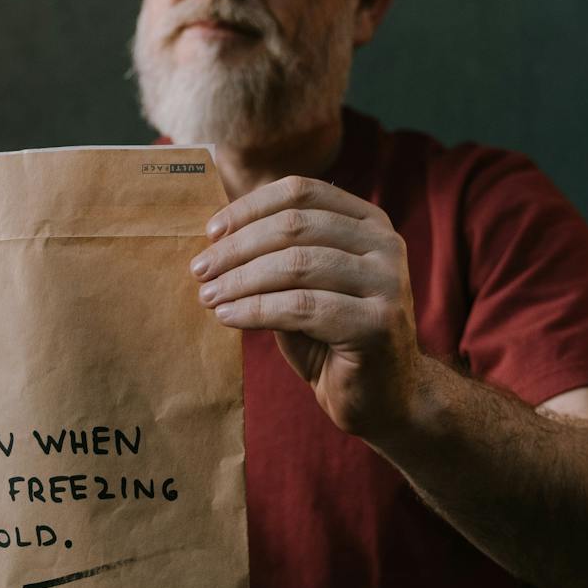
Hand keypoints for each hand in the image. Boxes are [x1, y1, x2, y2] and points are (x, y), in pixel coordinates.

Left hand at [190, 176, 422, 438]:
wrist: (384, 396)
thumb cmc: (333, 338)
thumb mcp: (305, 284)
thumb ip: (278, 253)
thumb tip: (219, 233)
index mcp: (368, 222)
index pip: (301, 191)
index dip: (249, 208)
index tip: (211, 233)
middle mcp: (385, 244)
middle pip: (295, 225)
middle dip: (237, 247)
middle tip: (200, 269)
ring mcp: (387, 282)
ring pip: (296, 265)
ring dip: (241, 280)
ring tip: (209, 296)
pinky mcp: (376, 323)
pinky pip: (300, 307)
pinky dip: (255, 309)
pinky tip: (228, 317)